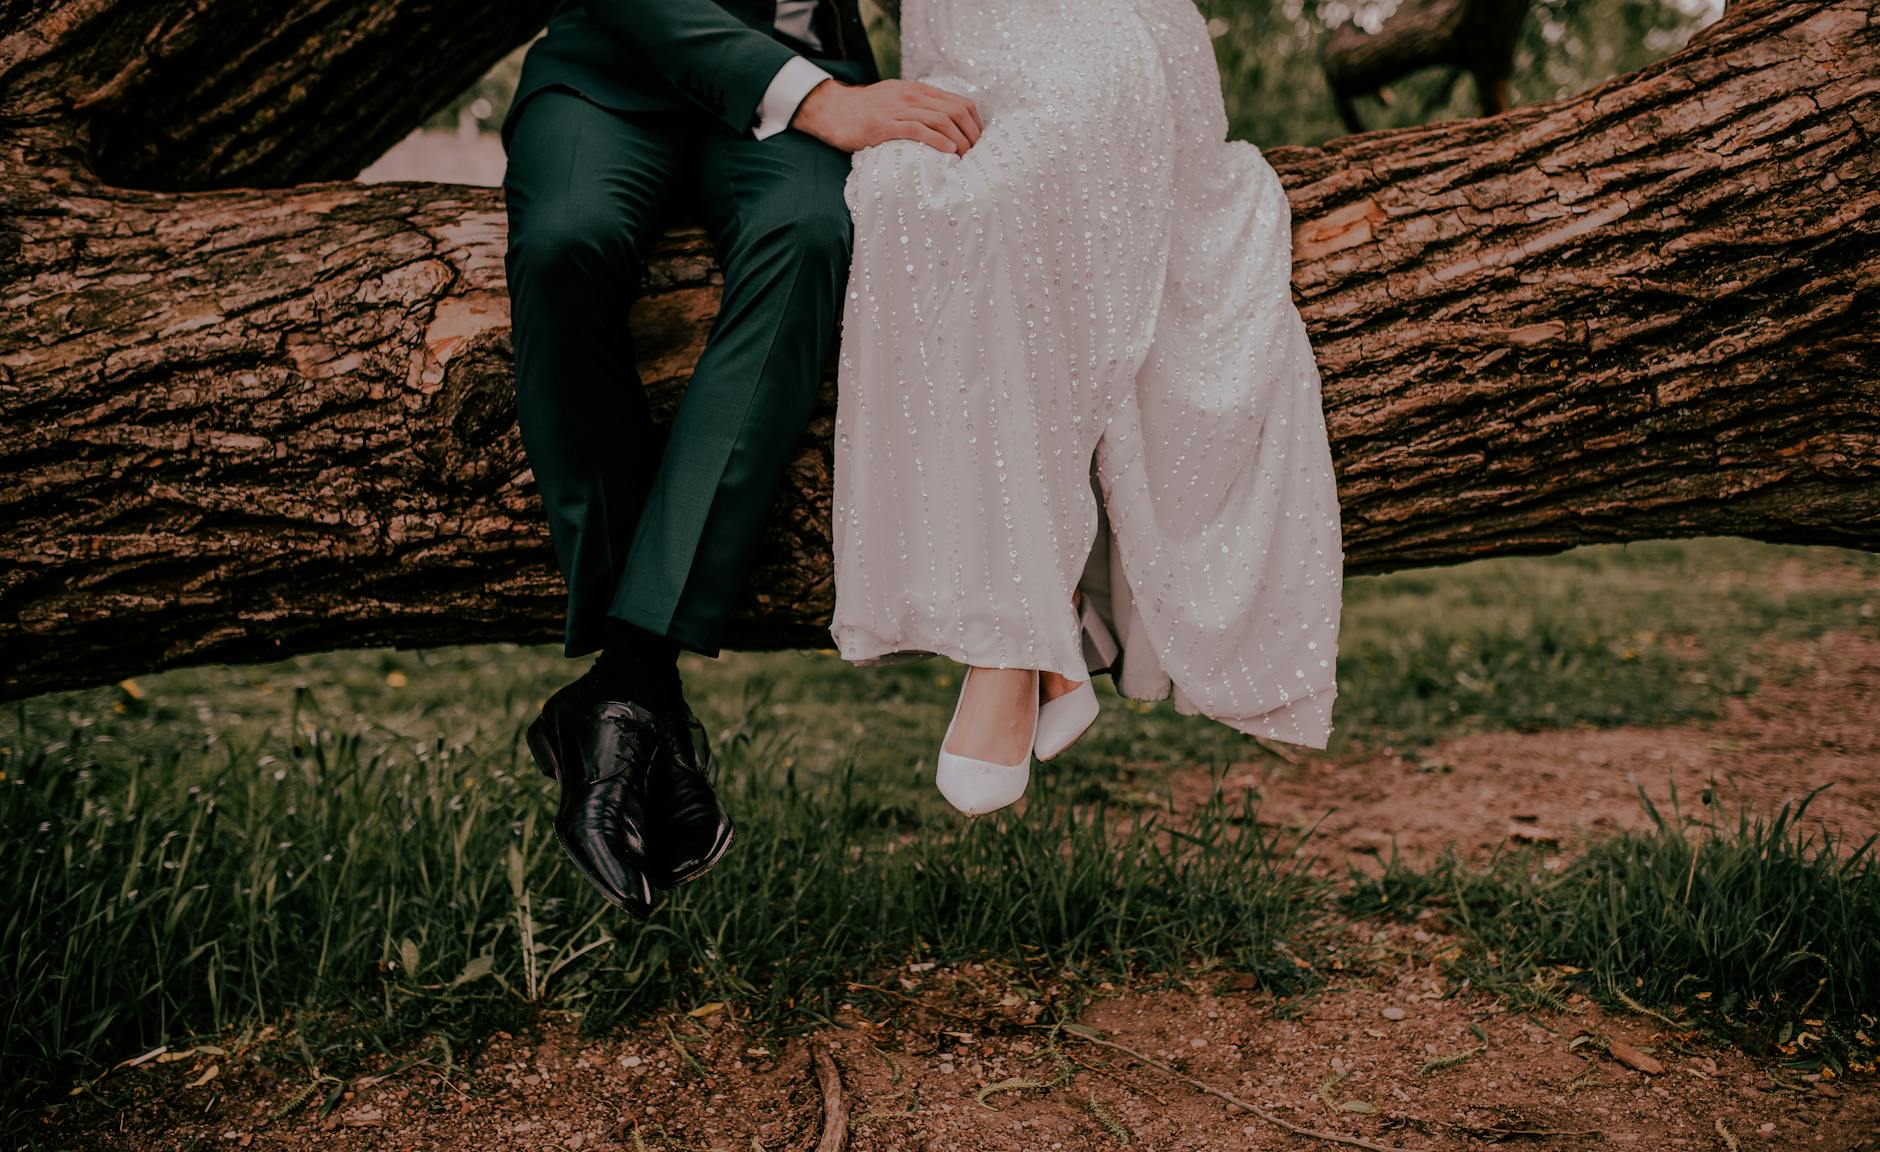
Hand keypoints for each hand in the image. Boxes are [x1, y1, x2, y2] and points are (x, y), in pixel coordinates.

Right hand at [791, 78, 981, 154]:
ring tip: (966, 158)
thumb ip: (917, 108)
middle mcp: (911, 96)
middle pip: (955, 111)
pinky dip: (937, 141)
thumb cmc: (864, 111)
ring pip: (940, 120)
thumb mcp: (895, 100)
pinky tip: (948, 153)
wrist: (830, 109)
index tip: (978, 142)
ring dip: (959, 140)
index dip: (975, 123)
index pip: (959, 102)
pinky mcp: (883, 125)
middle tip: (976, 155)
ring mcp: (897, 109)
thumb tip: (941, 125)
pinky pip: (917, 130)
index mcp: (917, 90)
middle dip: (971, 134)